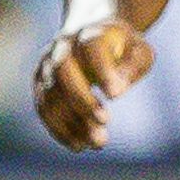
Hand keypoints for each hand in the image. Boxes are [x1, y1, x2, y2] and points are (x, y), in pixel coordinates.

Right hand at [31, 18, 151, 151]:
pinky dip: (59, 129)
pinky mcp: (40, 84)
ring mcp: (47, 65)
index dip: (102, 70)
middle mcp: (63, 46)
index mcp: (91, 33)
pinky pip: (44, 109)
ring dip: (71, 121)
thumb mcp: (140, 53)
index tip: (116, 95)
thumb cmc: (123, 49)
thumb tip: (116, 90)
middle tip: (105, 122)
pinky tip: (79, 145)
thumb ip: (132, 67)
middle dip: (81, 100)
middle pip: (63, 70)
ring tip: (98, 143)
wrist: (92, 39)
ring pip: (51, 93)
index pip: (92, 47)